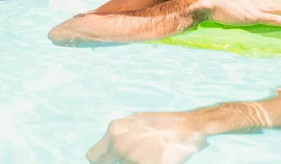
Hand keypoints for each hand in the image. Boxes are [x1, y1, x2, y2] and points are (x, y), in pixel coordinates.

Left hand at [87, 112, 206, 163]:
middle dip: (114, 163)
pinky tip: (154, 157)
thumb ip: (119, 135)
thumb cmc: (162, 124)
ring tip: (147, 154)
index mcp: (115, 131)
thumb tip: (108, 149)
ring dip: (133, 163)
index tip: (110, 160)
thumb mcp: (136, 122)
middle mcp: (120, 145)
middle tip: (130, 158)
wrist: (187, 128)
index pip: (93, 156)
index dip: (101, 159)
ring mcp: (133, 158)